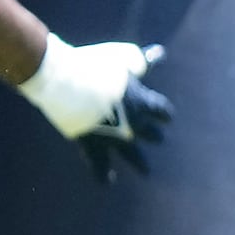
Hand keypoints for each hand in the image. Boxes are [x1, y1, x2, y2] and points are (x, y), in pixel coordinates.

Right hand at [17, 36, 173, 179]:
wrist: (67, 80)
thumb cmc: (95, 64)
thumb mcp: (123, 57)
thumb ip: (141, 60)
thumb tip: (159, 53)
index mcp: (141, 101)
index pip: (160, 109)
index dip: (163, 113)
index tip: (167, 118)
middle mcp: (132, 122)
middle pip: (149, 132)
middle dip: (153, 135)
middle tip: (159, 140)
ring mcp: (113, 136)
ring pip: (131, 154)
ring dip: (139, 162)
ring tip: (147, 172)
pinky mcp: (92, 144)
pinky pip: (100, 164)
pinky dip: (103, 174)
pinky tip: (107, 182)